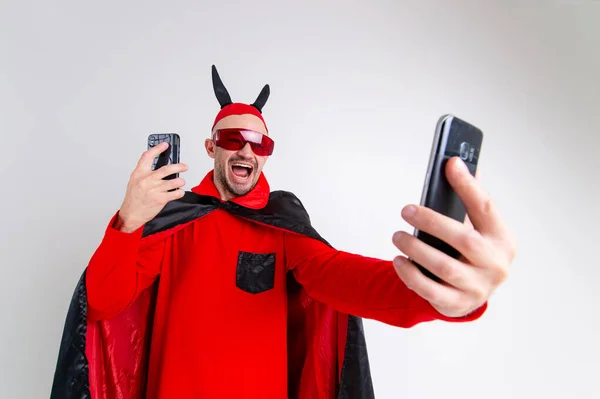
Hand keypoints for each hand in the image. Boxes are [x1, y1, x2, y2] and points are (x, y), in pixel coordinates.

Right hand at [116, 142, 187, 232]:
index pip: (148, 156)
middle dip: (179, 166)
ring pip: (174, 182)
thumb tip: (160, 164)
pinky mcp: (160, 199)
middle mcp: (147, 180)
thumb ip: (145, 172)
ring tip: (181, 181)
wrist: (131, 214)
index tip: (165, 145)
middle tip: (184, 166)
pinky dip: (180, 192)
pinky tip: (178, 192)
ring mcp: (154, 190)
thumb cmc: (134, 197)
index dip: (157, 149)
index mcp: (139, 173)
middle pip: (166, 169)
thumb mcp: (135, 180)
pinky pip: (176, 193)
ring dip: (181, 181)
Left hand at [391, 157, 516, 317]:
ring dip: (416, 249)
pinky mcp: (457, 304)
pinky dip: (410, 274)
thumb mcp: (480, 229)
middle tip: (406, 210)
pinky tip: (399, 261)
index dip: (468, 185)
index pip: (486, 207)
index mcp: (502, 239)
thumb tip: (457, 163)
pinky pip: (429, 290)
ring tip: (398, 236)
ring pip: (443, 266)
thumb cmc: (473, 252)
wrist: (474, 293)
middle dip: (431, 222)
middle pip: (463, 238)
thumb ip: (470, 201)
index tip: (450, 164)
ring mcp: (478, 287)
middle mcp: (495, 264)